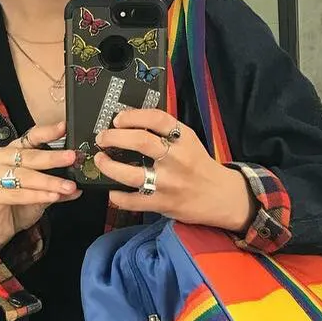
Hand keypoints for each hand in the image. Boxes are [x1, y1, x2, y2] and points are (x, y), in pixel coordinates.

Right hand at [0, 121, 78, 248]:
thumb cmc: (15, 205)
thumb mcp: (40, 193)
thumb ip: (56, 187)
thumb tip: (78, 186)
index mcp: (11, 152)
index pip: (30, 137)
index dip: (47, 132)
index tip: (64, 128)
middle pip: (29, 156)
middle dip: (53, 157)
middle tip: (72, 158)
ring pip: (25, 176)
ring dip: (49, 181)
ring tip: (68, 186)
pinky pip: (17, 193)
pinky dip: (37, 195)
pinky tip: (52, 197)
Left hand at [94, 109, 255, 232]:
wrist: (221, 196)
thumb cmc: (199, 165)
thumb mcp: (189, 141)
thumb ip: (166, 133)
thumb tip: (130, 123)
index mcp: (184, 139)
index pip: (157, 120)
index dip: (133, 116)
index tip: (118, 119)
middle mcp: (177, 159)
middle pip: (141, 142)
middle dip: (114, 137)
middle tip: (102, 138)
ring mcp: (169, 183)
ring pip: (132, 174)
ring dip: (109, 166)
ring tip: (100, 160)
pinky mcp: (164, 204)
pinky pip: (134, 201)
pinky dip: (118, 196)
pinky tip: (112, 190)